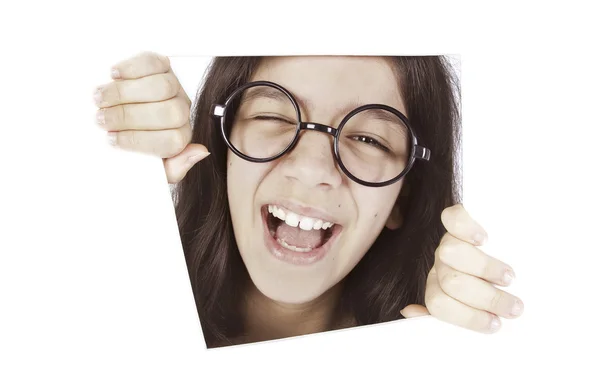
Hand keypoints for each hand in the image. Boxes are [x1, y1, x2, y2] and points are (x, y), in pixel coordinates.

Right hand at [94, 51, 209, 182]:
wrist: (119, 121)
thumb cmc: (133, 148)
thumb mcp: (151, 169)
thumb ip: (173, 169)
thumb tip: (200, 152)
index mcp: (179, 138)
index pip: (173, 141)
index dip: (140, 141)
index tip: (112, 140)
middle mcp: (180, 111)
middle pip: (169, 113)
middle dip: (129, 117)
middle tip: (101, 119)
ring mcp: (173, 87)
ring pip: (162, 87)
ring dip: (125, 93)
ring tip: (100, 99)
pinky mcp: (162, 66)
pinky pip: (153, 62)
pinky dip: (132, 67)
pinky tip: (114, 75)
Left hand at [400, 204, 523, 332]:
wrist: (520, 253)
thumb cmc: (500, 290)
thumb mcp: (481, 309)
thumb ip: (451, 314)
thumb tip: (409, 312)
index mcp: (440, 289)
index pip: (439, 304)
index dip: (467, 317)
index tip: (496, 324)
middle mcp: (442, 265)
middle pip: (451, 282)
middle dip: (485, 298)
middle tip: (514, 307)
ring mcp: (450, 241)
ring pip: (451, 252)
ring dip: (484, 268)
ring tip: (509, 278)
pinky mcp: (461, 219)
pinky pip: (453, 219)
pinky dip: (467, 228)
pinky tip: (484, 239)